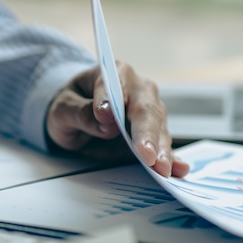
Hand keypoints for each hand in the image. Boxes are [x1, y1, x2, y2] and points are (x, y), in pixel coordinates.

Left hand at [46, 62, 188, 177]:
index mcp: (116, 72)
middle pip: (145, 110)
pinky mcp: (152, 134)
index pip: (116, 84)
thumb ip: (80, 112)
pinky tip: (179, 169)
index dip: (111, 100)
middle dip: (147, 134)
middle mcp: (138, 89)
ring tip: (163, 169)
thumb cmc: (71, 104)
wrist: (76, 113)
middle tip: (147, 155)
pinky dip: (171, 158)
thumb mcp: (63, 107)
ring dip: (161, 151)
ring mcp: (149, 112)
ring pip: (158, 130)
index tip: (104, 117)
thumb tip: (105, 122)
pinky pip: (163, 145)